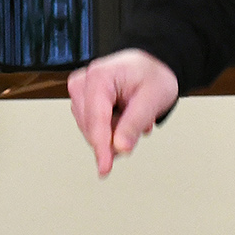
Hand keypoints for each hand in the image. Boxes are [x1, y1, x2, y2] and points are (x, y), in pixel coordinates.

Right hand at [67, 48, 180, 176]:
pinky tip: (125, 118)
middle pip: (91, 128)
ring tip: (134, 117)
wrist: (153, 67)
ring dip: (114, 133)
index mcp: (100, 76)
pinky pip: (93, 127)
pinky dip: (111, 129)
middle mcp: (84, 82)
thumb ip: (134, 124)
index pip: (96, 119)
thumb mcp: (152, 99)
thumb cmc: (153, 76)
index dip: (101, 147)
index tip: (105, 167)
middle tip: (139, 126)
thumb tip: (119, 148)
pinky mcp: (82, 102)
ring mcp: (80, 92)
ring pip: (91, 130)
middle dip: (114, 137)